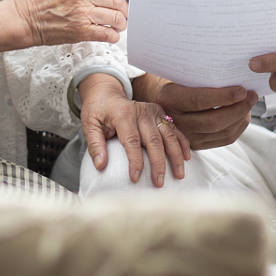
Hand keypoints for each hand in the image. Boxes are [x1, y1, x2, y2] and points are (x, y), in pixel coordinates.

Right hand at [12, 0, 130, 47]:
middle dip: (125, 8)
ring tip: (118, 24)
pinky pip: (107, 34)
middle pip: (118, 0)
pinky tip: (110, 34)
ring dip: (121, 23)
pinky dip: (113, 36)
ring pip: (116, 18)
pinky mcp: (80, 31)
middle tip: (123, 12)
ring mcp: (82, 13)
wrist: (24, 18)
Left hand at [78, 73, 189, 187]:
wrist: (107, 92)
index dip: (135, 161)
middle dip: (158, 163)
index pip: (131, 141)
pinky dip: (182, 143)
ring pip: (168, 135)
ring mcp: (153, 112)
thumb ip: (94, 145)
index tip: (135, 179)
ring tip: (179, 175)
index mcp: (123, 115)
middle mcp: (141, 112)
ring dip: (175, 156)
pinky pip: (174, 129)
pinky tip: (187, 157)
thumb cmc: (98, 111)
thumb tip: (100, 166)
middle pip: (154, 140)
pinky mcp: (160, 113)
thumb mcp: (89, 125)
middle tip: (159, 183)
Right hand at [133, 73, 254, 149]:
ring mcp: (184, 136)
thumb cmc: (173, 81)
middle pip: (213, 122)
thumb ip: (199, 77)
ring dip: (240, 119)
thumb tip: (232, 72)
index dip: (223, 97)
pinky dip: (237, 128)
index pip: (199, 101)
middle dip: (237, 109)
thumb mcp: (178, 73)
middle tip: (251, 95)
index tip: (242, 90)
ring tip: (249, 103)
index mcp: (169, 99)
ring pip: (221, 133)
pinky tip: (242, 115)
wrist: (156, 98)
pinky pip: (222, 140)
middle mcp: (174, 121)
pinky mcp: (195, 144)